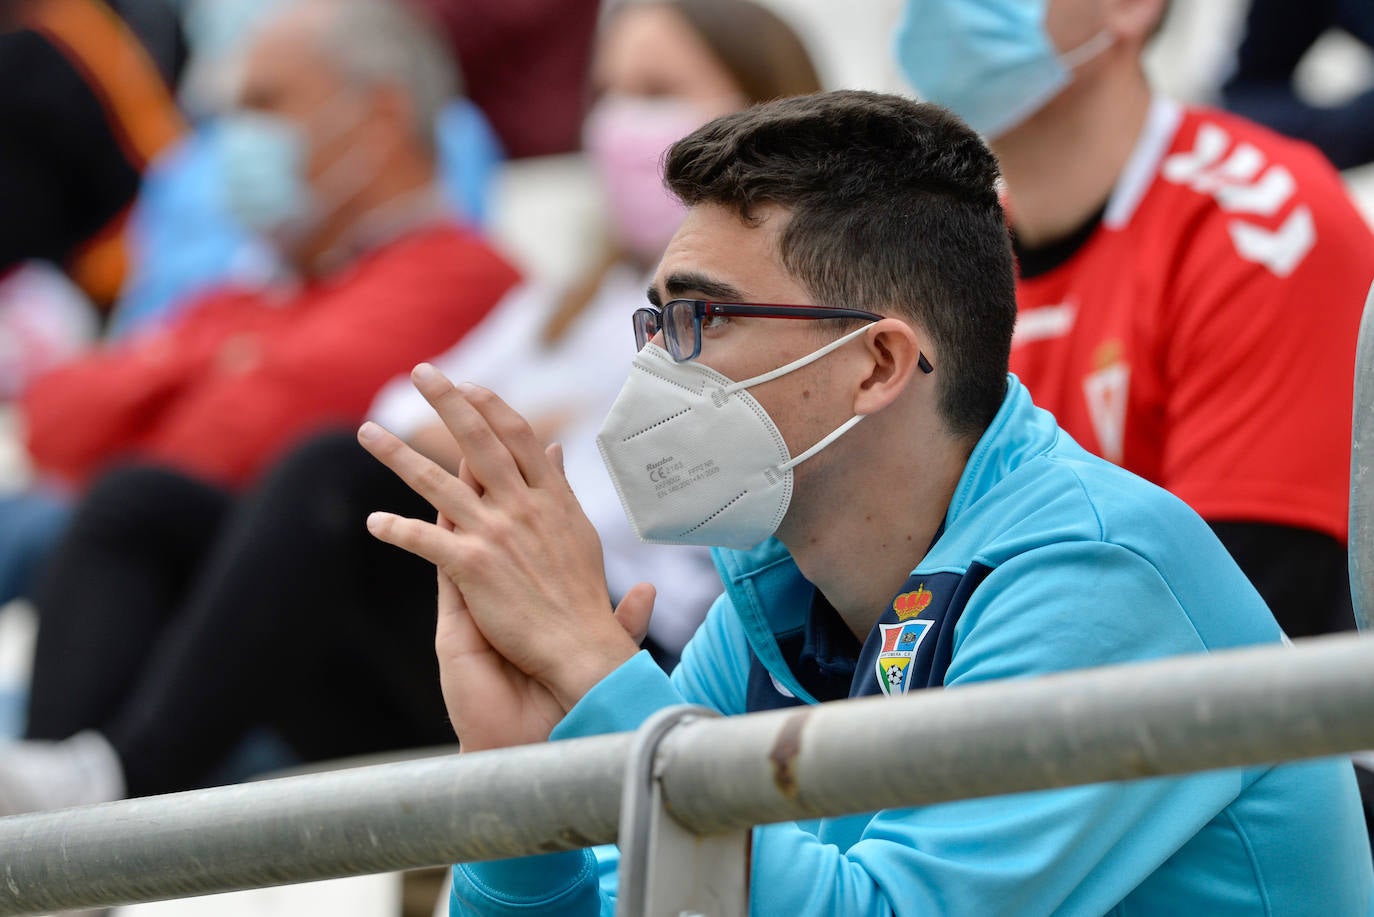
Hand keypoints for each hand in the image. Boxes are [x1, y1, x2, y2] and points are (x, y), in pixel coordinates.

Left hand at [359, 365, 645, 718]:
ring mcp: (496, 534)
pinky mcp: (473, 567)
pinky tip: (372, 523)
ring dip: (397, 455)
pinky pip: (424, 541)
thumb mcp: (579, 531)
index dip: (489, 406)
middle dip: (447, 401)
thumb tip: (553, 448)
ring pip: (437, 483)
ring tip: (367, 431)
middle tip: (420, 372)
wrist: (580, 646)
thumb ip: (559, 487)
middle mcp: (521, 506)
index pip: (516, 435)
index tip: (467, 384)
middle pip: (477, 440)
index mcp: (549, 496)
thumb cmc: (582, 595)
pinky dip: (396, 530)